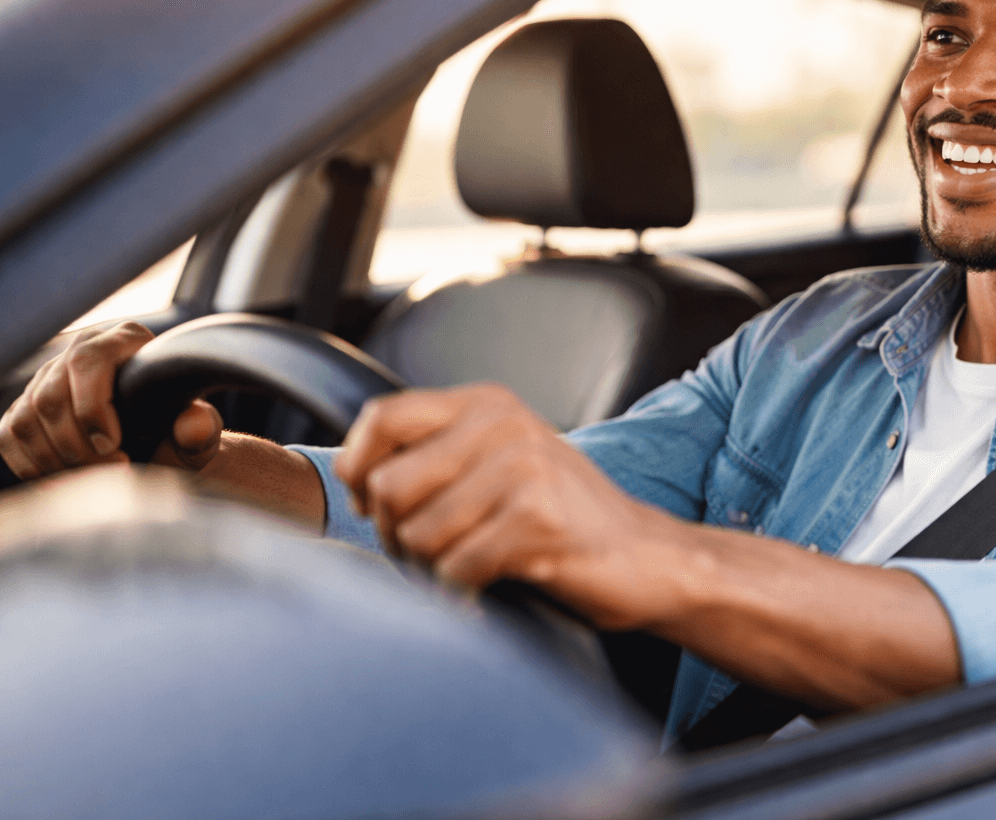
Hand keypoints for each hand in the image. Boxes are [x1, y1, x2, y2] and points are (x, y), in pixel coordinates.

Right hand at [0, 321, 223, 479]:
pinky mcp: (27, 406)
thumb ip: (202, 429)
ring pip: (27, 418)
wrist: (160, 441)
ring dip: (55, 459)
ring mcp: (50, 377)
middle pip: (51, 396)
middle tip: (109, 472)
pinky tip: (65, 479)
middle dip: (77, 446)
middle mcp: (80, 349)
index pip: (88, 361)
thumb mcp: (198, 430)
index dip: (92, 408)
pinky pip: (10, 435)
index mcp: (125, 340)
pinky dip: (32, 465)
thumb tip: (194, 424)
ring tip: (93, 479)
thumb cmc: (179, 431)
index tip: (114, 447)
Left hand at [336, 383, 676, 628]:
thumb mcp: (503, 462)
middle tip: (427, 554)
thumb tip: (347, 472)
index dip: (358, 469)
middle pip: (390, 487)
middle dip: (395, 536)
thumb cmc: (564, 518)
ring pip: (419, 535)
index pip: (383, 418)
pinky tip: (488, 587)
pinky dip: (464, 591)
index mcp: (488, 404)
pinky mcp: (537, 521)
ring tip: (467, 568)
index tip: (373, 506)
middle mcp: (504, 427)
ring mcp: (523, 470)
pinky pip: (457, 568)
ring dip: (431, 569)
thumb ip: (438, 453)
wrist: (647, 557)